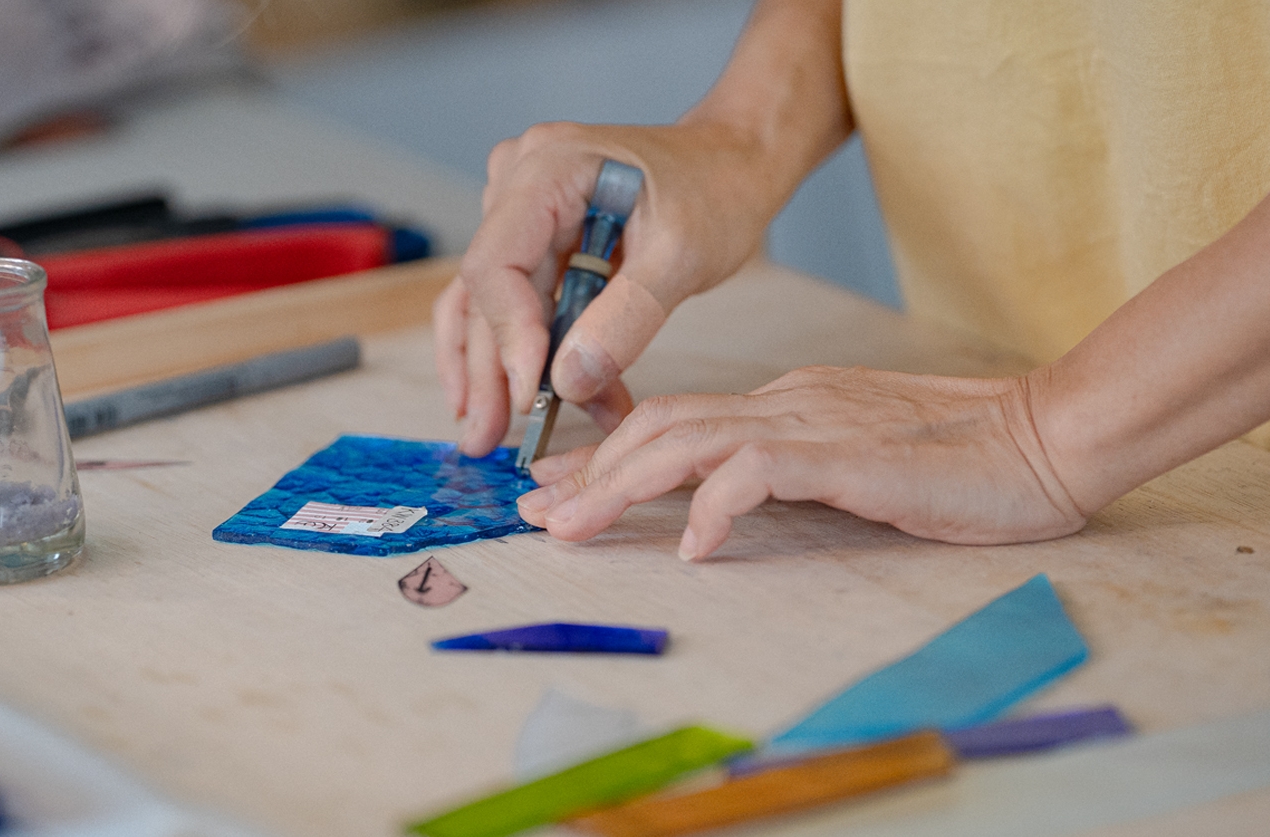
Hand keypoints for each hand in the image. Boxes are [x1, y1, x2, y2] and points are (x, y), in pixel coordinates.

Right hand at [435, 119, 782, 455]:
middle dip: (492, 370)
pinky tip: (523, 401)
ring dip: (496, 371)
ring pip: (488, 302)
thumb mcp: (682, 257)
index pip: (497, 262)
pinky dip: (526, 353)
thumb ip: (626, 319)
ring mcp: (520, 207)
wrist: (732, 166)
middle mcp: (519, 179)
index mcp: (550, 166)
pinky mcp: (534, 236)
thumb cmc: (717, 191)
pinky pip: (514, 301)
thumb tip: (568, 382)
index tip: (532, 395)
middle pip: (485, 290)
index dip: (509, 335)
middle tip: (489, 439)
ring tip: (491, 435)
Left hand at [516, 366, 1088, 559]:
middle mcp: (785, 402)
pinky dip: (714, 505)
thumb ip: (788, 470)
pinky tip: (692, 545)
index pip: (673, 418)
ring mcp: (813, 422)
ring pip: (687, 439)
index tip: (558, 489)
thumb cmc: (958, 461)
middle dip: (588, 469)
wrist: (1046, 439)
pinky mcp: (847, 454)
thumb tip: (720, 504)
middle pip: (660, 424)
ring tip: (570, 527)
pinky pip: (758, 471)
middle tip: (534, 511)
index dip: (607, 455)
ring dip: (620, 485)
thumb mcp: (850, 461)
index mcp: (784, 402)